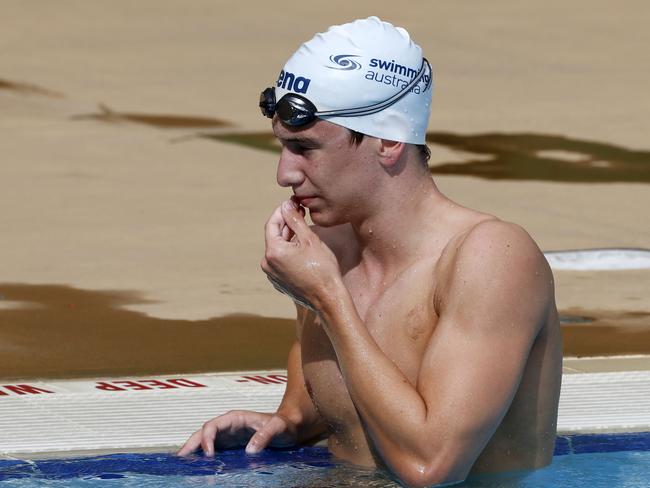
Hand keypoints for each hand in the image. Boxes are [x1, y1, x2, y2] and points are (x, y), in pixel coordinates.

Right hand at [177, 410, 297, 456]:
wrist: (291, 426)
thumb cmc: (285, 424)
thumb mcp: (279, 427)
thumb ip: (266, 434)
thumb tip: (249, 450)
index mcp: (235, 418)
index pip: (213, 426)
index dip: (207, 439)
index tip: (209, 456)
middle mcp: (228, 426)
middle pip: (203, 434)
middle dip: (191, 445)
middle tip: (180, 460)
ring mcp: (228, 436)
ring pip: (205, 442)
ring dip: (193, 452)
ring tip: (181, 466)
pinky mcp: (231, 446)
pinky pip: (213, 451)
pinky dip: (203, 458)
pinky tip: (197, 468)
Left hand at [262, 200, 341, 310]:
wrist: (328, 298)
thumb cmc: (322, 269)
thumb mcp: (310, 239)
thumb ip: (295, 220)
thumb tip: (286, 205)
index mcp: (273, 252)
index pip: (272, 224)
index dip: (282, 211)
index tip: (293, 203)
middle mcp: (268, 264)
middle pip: (275, 236)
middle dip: (287, 224)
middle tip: (301, 212)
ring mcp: (273, 275)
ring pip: (279, 249)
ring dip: (289, 237)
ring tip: (304, 229)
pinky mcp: (279, 282)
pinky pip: (281, 261)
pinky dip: (290, 252)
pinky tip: (303, 248)